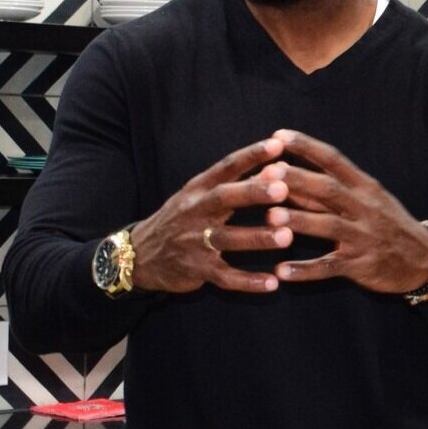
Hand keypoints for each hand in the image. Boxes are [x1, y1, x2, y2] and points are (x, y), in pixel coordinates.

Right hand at [129, 137, 291, 293]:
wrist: (140, 254)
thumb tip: (275, 166)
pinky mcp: (196, 270)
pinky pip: (225, 277)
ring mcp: (194, 241)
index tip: (278, 145)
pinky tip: (273, 284)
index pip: (226, 166)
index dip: (251, 155)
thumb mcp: (199, 196)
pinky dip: (248, 282)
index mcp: (198, 189)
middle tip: (283, 188)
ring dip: (257, 237)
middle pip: (224, 198)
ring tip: (287, 236)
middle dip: (253, 192)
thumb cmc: (181, 219)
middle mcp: (195, 211)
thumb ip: (234, 182)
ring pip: (227, 238)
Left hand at [260, 129, 427, 294]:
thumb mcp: (364, 200)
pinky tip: (282, 272)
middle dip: (298, 180)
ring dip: (299, 221)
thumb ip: (327, 189)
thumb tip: (286, 171)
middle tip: (267, 173)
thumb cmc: (385, 223)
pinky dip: (306, 270)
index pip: (334, 160)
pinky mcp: (361, 265)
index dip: (307, 147)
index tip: (279, 135)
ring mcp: (364, 237)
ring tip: (269, 218)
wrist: (424, 259)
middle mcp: (365, 208)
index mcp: (364, 187)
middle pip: (329, 189)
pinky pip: (330, 267)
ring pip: (329, 226)